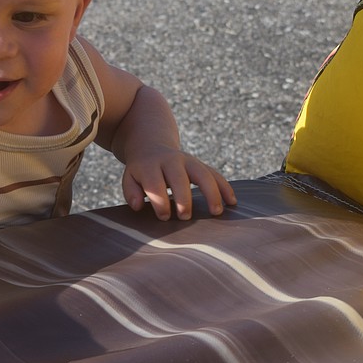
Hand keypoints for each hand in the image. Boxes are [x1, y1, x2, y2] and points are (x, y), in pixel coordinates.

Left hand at [122, 148, 236, 220]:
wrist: (151, 145)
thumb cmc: (141, 171)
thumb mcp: (130, 178)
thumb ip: (131, 192)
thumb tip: (138, 205)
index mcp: (150, 166)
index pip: (155, 184)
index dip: (160, 201)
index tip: (164, 217)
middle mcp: (171, 161)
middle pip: (180, 179)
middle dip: (183, 199)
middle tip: (184, 217)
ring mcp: (188, 161)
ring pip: (203, 174)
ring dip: (211, 193)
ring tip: (216, 212)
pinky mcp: (200, 165)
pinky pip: (215, 174)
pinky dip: (225, 187)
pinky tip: (232, 202)